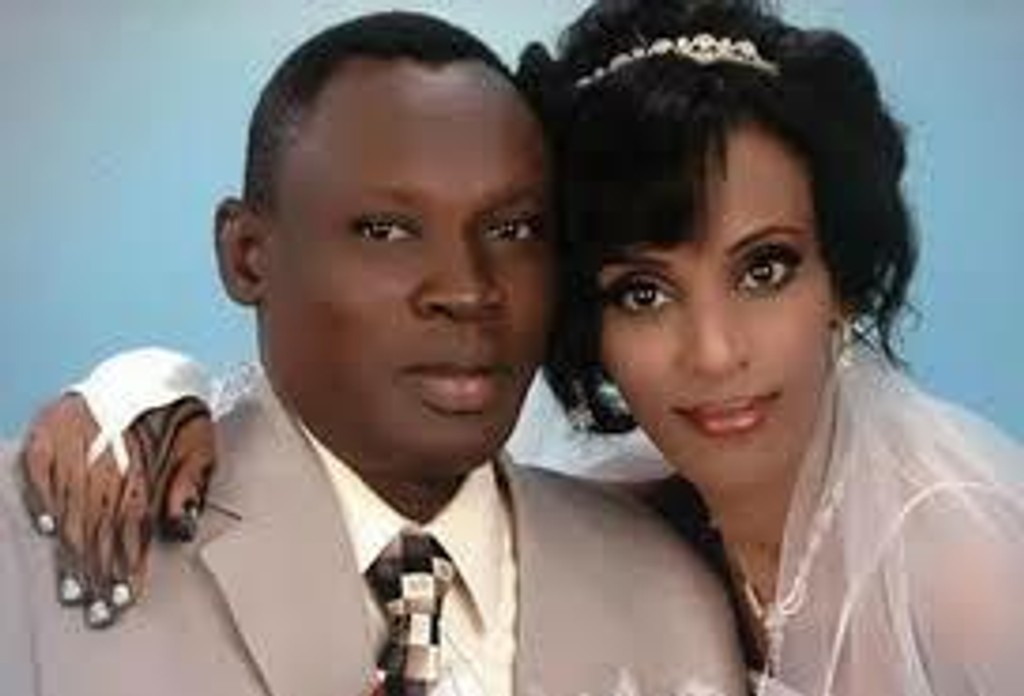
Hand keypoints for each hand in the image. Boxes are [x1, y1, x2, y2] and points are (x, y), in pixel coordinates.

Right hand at [19, 393, 213, 627]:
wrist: (154, 368)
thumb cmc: (182, 415)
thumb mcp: (201, 452)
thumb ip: (188, 492)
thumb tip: (180, 531)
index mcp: (143, 471)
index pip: (132, 531)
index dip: (129, 568)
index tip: (127, 600)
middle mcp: (105, 464)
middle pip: (99, 531)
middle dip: (100, 576)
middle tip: (98, 612)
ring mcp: (75, 448)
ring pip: (69, 512)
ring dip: (73, 554)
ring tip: (74, 590)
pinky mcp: (52, 431)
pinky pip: (39, 473)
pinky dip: (42, 503)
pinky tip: (46, 532)